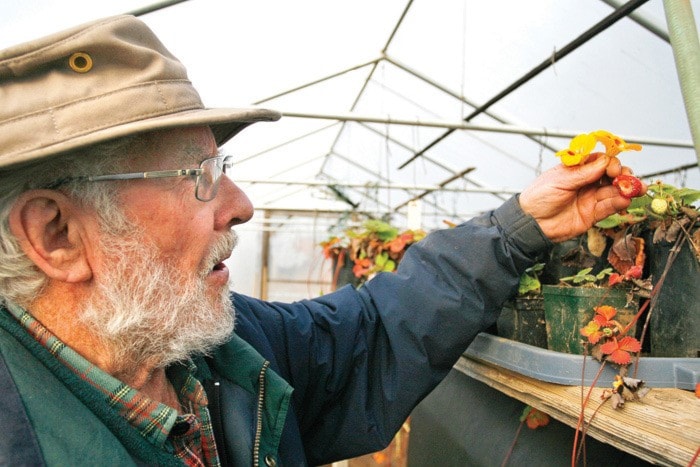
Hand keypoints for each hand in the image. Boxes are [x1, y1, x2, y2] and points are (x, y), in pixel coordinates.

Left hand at [519, 153, 643, 242]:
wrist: (531, 223)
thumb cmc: (538, 198)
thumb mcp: (559, 181)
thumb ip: (583, 174)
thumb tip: (604, 162)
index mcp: (576, 170)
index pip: (600, 161)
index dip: (610, 163)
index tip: (613, 168)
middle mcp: (586, 183)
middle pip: (612, 176)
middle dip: (623, 175)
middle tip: (626, 178)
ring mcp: (590, 198)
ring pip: (614, 191)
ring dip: (626, 189)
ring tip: (634, 189)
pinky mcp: (592, 214)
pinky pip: (609, 207)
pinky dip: (619, 203)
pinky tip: (625, 200)